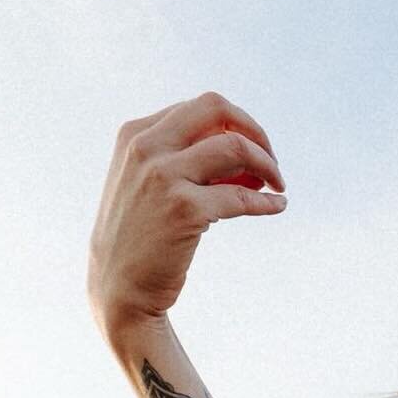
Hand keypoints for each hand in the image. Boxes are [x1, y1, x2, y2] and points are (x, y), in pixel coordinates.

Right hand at [87, 90, 286, 336]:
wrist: (119, 289)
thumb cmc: (141, 239)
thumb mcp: (149, 186)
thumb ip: (185, 164)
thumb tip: (249, 161)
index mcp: (136, 134)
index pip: (198, 109)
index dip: (232, 127)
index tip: (250, 152)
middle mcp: (147, 147)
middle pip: (216, 108)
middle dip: (253, 129)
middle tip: (271, 159)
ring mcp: (165, 176)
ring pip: (234, 146)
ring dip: (266, 163)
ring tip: (278, 184)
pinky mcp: (185, 210)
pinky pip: (240, 197)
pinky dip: (266, 202)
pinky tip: (278, 206)